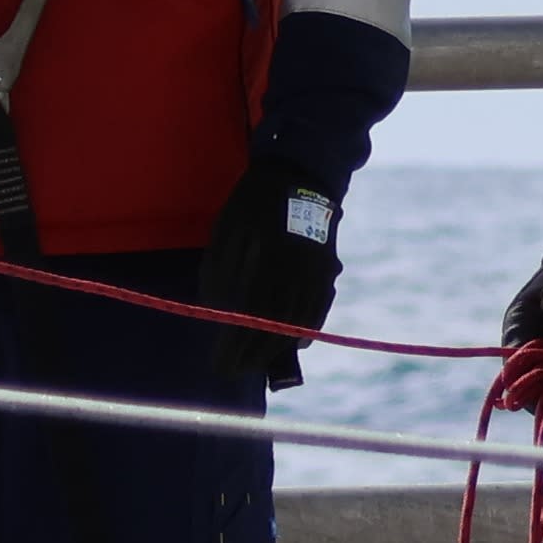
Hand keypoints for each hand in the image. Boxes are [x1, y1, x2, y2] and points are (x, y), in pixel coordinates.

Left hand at [196, 156, 343, 390]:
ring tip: (255, 363)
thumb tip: (213, 310)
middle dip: (252, 355)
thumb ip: (219, 270)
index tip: (219, 363)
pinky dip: (304, 330)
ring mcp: (318, 273)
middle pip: (276, 326)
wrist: (302, 172)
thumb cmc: (254, 199)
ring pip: (299, 322)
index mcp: (270, 261)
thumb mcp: (227, 228)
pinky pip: (318, 309)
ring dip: (276, 348)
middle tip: (232, 370)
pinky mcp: (328, 270)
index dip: (236, 345)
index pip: (252, 316)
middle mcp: (298, 273)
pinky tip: (292, 342)